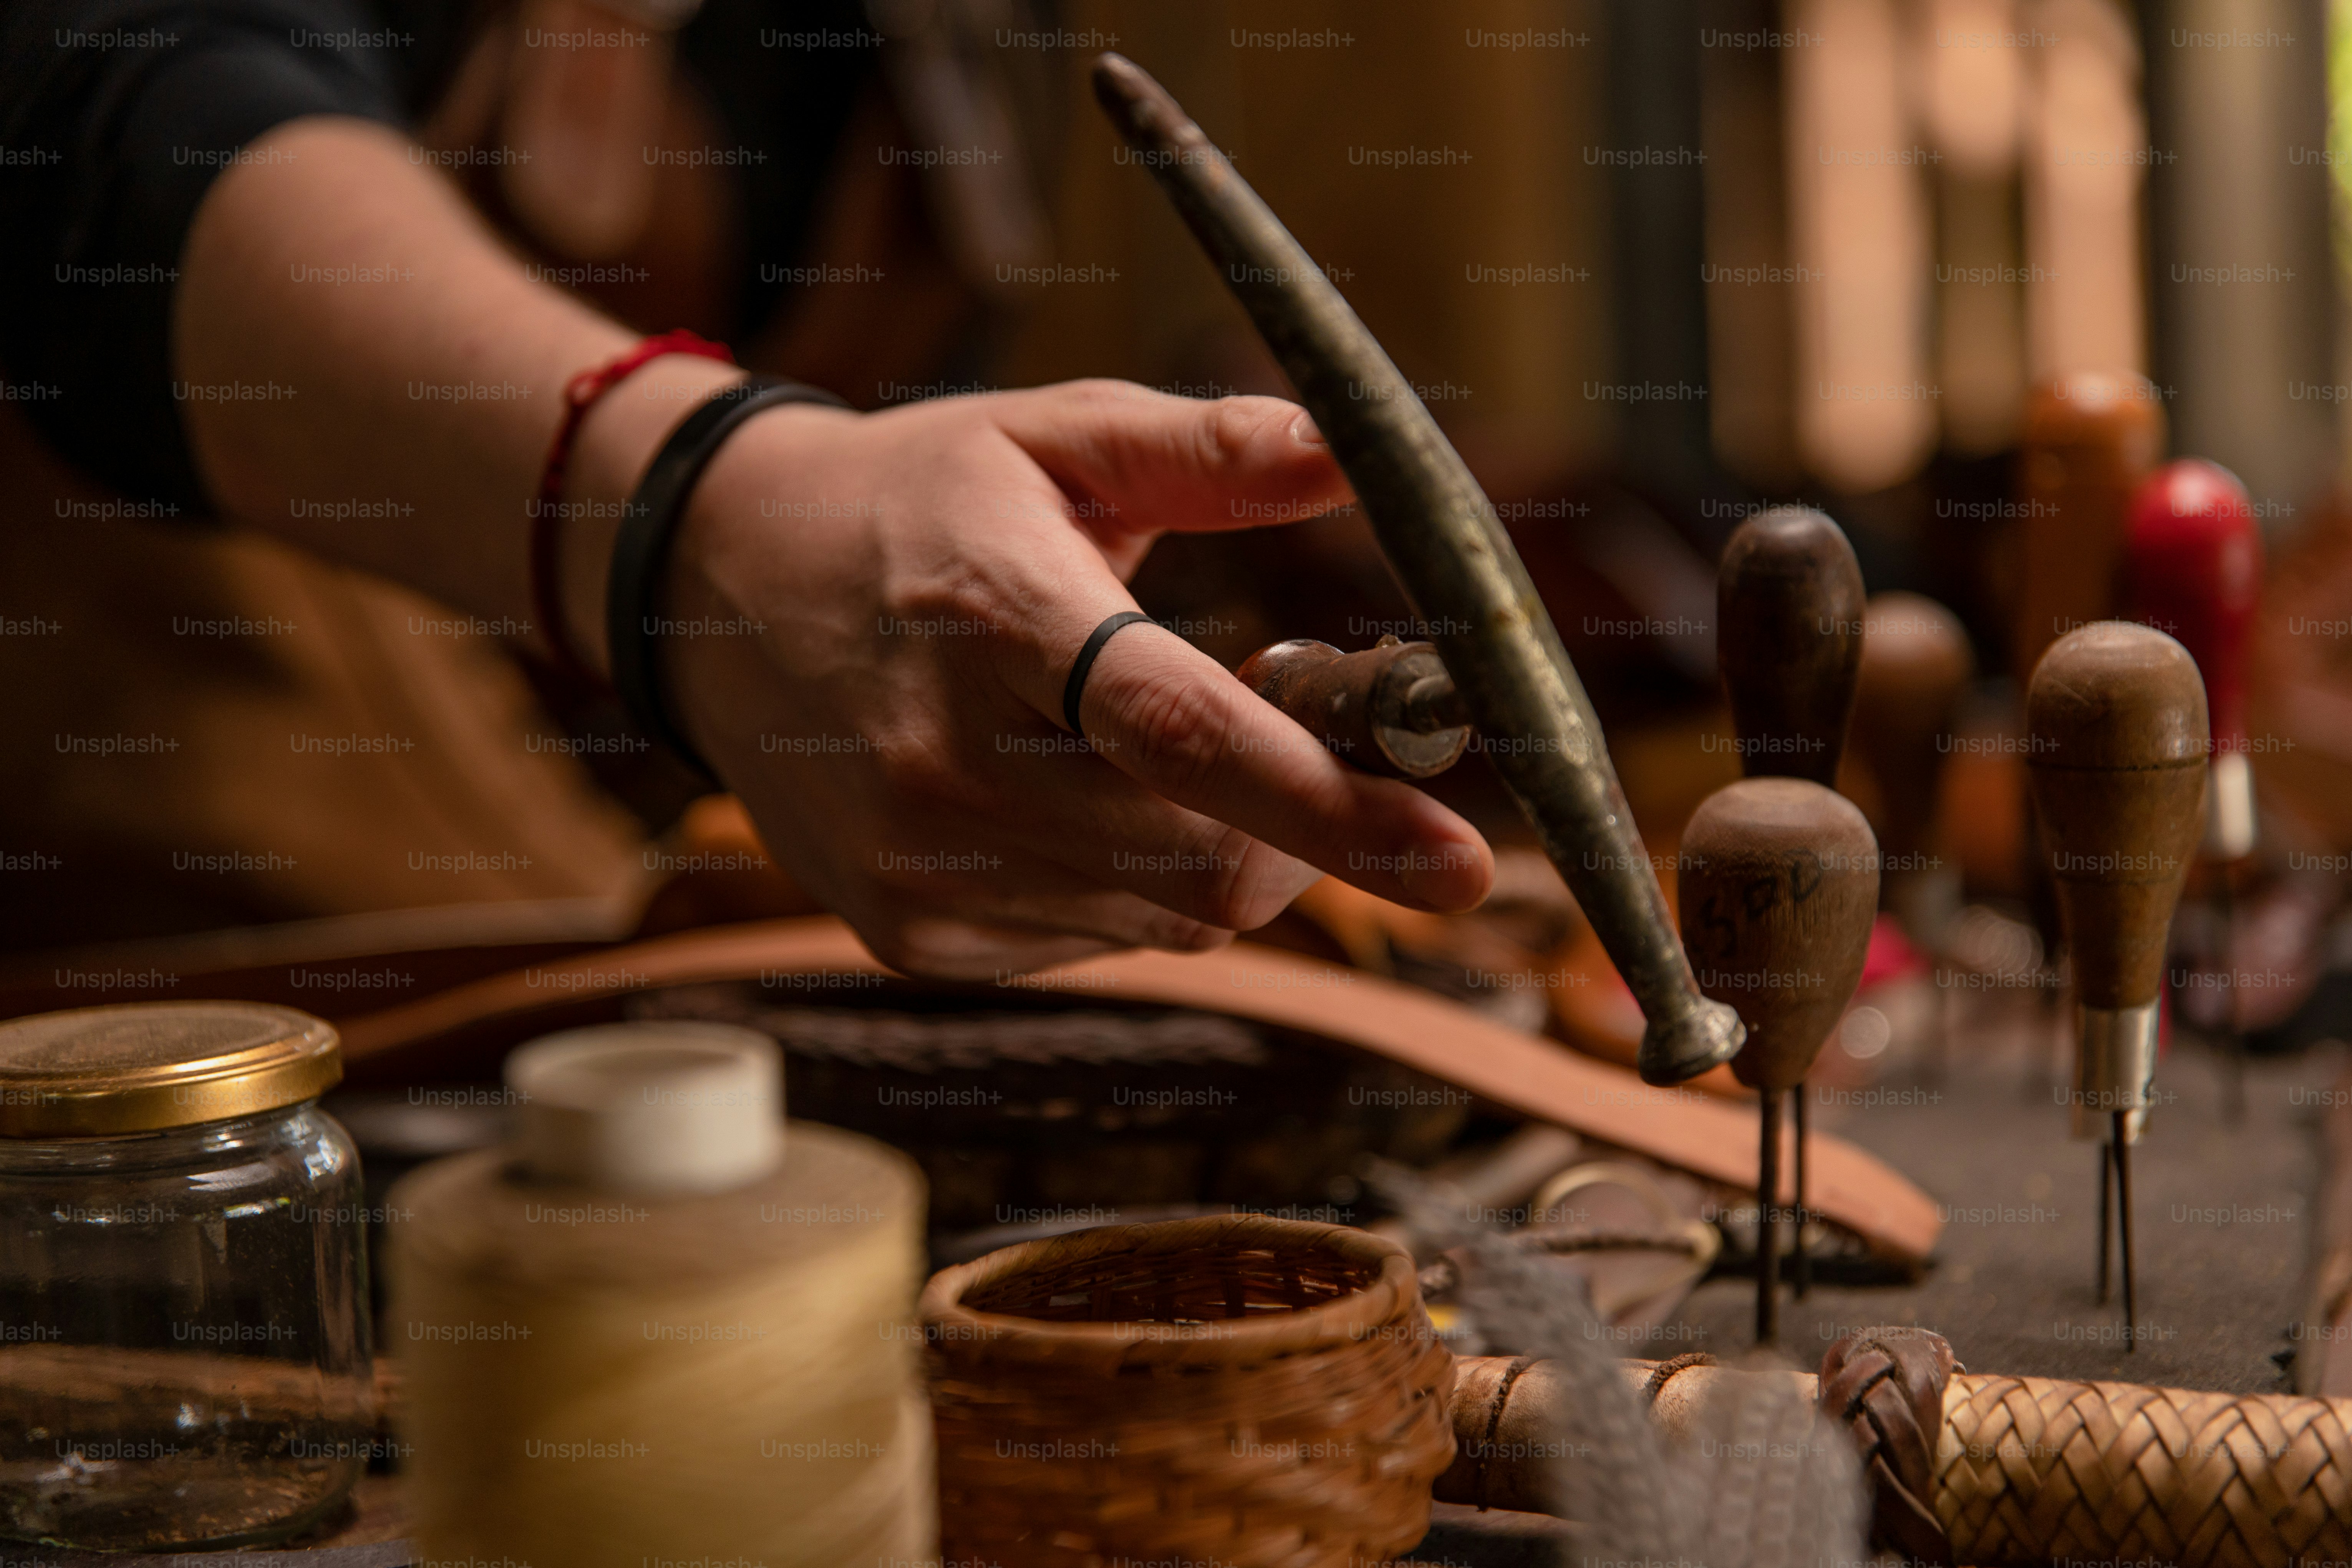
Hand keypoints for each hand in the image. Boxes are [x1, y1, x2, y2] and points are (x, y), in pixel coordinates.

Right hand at [658, 379, 1494, 977]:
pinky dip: (1138, 888)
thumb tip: (1349, 452)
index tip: (1466, 861)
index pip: (1181, 733)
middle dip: (1309, 831)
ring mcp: (918, 865)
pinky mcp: (910, 932)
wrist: (715, 596)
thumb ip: (1203, 448)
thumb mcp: (1049, 436)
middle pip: (1203, 863)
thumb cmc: (915, 502)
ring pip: (1170, 919)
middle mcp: (943, 758)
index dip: (1335, 806)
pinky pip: (1100, 944)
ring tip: (1164, 749)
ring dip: (1227, 855)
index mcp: (992, 613)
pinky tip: (1080, 799)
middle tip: (1309, 742)